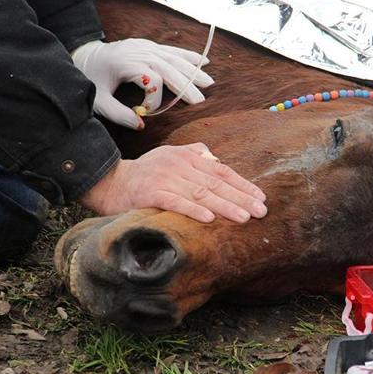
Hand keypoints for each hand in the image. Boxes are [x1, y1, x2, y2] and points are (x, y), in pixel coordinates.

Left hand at [71, 39, 213, 129]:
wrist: (85, 56)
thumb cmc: (91, 80)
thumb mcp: (99, 101)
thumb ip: (118, 115)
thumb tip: (141, 126)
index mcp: (125, 64)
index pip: (151, 80)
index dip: (155, 99)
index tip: (146, 113)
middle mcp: (138, 52)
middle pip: (168, 68)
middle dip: (185, 85)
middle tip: (200, 101)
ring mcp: (145, 46)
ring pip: (173, 58)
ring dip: (192, 71)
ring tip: (209, 83)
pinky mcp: (148, 46)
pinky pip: (172, 51)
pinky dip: (188, 56)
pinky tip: (203, 62)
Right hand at [80, 143, 266, 222]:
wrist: (110, 181)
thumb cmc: (145, 173)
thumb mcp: (170, 156)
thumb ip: (194, 154)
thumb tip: (216, 158)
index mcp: (187, 156)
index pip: (221, 171)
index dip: (243, 184)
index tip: (261, 197)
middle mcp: (179, 165)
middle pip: (216, 183)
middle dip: (241, 198)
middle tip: (261, 211)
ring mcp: (165, 179)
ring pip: (201, 193)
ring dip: (224, 206)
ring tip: (244, 217)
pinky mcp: (151, 194)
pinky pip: (175, 202)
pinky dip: (192, 210)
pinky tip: (209, 219)